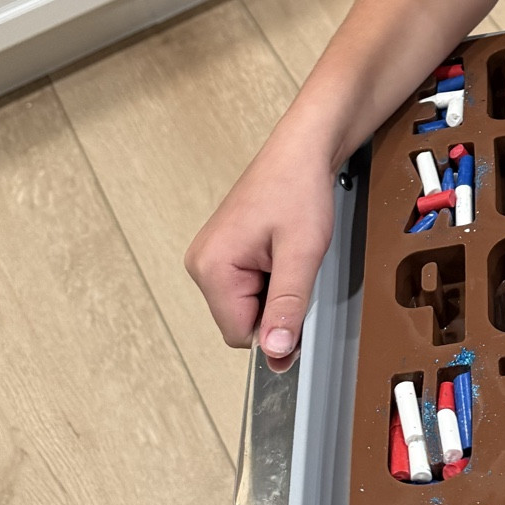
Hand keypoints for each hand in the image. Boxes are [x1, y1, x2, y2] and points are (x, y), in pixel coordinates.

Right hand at [184, 125, 335, 370]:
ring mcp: (209, 258)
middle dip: (275, 308)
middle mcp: (201, 264)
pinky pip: (245, 287)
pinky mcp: (222, 252)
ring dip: (274, 292)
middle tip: (298, 271)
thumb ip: (287, 305)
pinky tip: (282, 253)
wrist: (302, 151)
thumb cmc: (299, 190)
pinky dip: (269, 280)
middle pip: (241, 321)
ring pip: (246, 305)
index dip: (276, 331)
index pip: (240, 334)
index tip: (303, 310)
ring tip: (290, 257)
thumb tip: (275, 352)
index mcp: (211, 268)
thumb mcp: (302, 253)